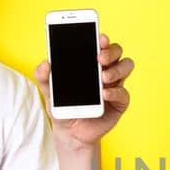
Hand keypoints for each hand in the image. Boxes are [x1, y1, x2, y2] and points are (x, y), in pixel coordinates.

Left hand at [31, 32, 132, 151]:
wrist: (69, 132)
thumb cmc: (63, 106)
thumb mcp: (48, 90)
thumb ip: (43, 76)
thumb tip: (45, 64)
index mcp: (90, 62)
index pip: (100, 44)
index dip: (101, 38)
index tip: (98, 37)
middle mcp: (106, 70)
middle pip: (117, 51)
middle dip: (110, 50)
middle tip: (99, 58)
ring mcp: (114, 85)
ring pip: (126, 66)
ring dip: (116, 69)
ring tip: (103, 77)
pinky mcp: (119, 103)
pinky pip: (124, 93)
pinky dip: (115, 92)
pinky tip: (104, 94)